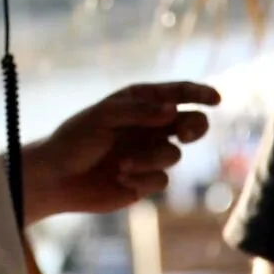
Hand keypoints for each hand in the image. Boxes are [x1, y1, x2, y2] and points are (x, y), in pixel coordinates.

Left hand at [20, 81, 219, 222]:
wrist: (57, 177)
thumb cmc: (75, 140)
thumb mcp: (103, 117)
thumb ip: (138, 111)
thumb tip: (174, 110)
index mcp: (139, 102)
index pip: (177, 93)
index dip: (200, 94)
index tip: (216, 99)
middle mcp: (149, 126)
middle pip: (191, 123)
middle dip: (195, 127)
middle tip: (184, 133)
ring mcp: (149, 153)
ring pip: (173, 154)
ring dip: (151, 158)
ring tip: (123, 163)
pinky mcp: (146, 180)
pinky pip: (161, 179)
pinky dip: (143, 178)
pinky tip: (120, 177)